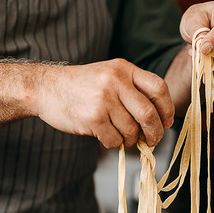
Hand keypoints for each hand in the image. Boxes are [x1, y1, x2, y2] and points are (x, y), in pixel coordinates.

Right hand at [35, 59, 173, 147]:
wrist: (46, 88)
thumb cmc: (81, 86)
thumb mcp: (108, 75)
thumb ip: (132, 90)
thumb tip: (158, 120)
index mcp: (124, 68)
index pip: (159, 88)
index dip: (167, 109)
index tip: (166, 122)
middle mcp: (115, 81)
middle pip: (149, 114)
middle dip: (154, 133)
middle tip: (151, 140)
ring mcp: (104, 100)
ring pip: (132, 130)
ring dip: (130, 140)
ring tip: (122, 136)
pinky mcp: (93, 118)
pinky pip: (115, 140)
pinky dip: (114, 143)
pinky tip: (106, 136)